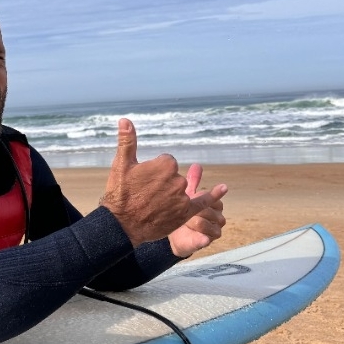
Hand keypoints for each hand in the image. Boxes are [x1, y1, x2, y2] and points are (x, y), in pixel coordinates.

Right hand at [100, 119, 226, 247]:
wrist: (122, 224)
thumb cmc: (120, 192)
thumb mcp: (121, 164)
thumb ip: (127, 140)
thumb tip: (125, 119)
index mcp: (165, 165)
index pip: (166, 162)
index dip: (153, 170)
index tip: (143, 180)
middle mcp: (177, 180)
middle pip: (173, 175)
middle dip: (161, 182)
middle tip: (146, 193)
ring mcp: (182, 198)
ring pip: (180, 189)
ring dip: (170, 193)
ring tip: (152, 203)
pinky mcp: (185, 213)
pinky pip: (203, 202)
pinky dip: (213, 196)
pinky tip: (223, 188)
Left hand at [168, 163, 227, 257]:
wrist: (174, 232)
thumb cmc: (182, 210)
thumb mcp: (187, 194)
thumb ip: (193, 180)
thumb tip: (197, 164)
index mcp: (217, 204)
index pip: (211, 198)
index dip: (197, 198)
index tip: (187, 198)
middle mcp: (219, 218)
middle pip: (208, 210)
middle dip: (192, 210)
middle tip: (178, 210)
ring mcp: (215, 231)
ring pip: (205, 223)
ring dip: (190, 222)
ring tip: (181, 221)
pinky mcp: (206, 243)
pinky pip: (204, 239)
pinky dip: (201, 238)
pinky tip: (200, 237)